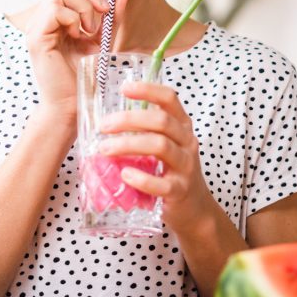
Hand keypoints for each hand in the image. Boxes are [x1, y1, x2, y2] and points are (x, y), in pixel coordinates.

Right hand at [24, 0, 127, 122]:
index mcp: (55, 17)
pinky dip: (73, 19)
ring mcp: (36, 27)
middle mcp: (42, 19)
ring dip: (83, 6)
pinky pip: (55, 10)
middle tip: (104, 11)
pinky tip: (78, 36)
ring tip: (90, 29)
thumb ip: (111, 17)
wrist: (73, 104)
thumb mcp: (103, 40)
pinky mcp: (36, 37)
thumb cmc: (85, 76)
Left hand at [96, 81, 214, 234]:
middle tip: (103, 126)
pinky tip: (125, 175)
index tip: (124, 88)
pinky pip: (161, 184)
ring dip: (128, 145)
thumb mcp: (163, 145)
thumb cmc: (171, 171)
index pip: (169, 99)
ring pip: (160, 146)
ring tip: (104, 149)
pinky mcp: (179, 191)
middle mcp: (187, 142)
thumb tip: (107, 119)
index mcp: (181, 126)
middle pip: (161, 121)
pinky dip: (141, 178)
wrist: (193, 208)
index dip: (148, 90)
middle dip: (129, 120)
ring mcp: (186, 166)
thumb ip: (143, 130)